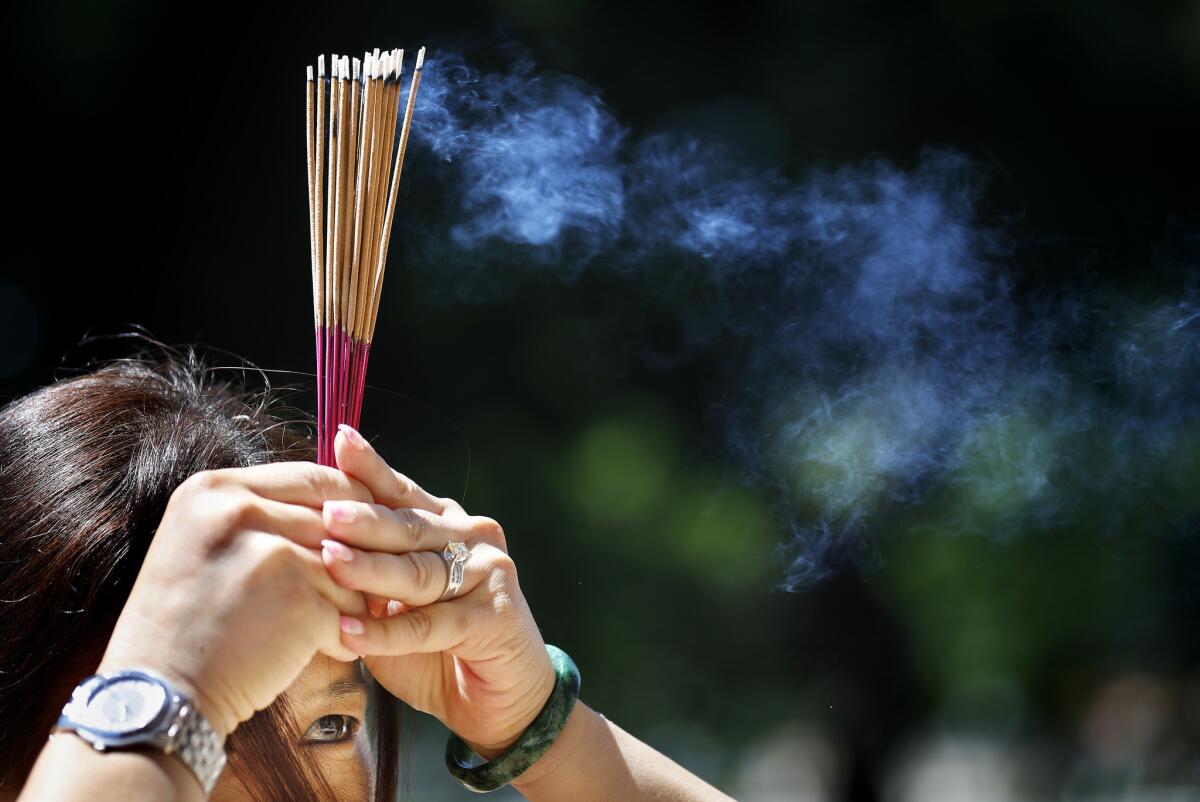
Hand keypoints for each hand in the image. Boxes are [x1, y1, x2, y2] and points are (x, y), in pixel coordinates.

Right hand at [98, 462, 373, 737]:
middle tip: (368, 580)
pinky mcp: (295, 599)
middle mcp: (240, 511)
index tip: (365, 528)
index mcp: (215, 489)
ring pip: (350, 564)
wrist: (159, 693)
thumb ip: (260, 511)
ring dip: (352, 599)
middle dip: (359, 554)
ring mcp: (270, 553)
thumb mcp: (203, 540)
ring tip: (337, 621)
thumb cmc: (185, 624)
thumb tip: (337, 501)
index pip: (312, 476)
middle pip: (338, 518)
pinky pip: (349, 607)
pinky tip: (331, 646)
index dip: (350, 502)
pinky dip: (345, 632)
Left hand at [320, 425, 556, 758]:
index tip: (338, 440)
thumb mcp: (393, 604)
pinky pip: (432, 624)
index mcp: (445, 524)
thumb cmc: (435, 649)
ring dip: (372, 569)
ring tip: (330, 563)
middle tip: (326, 513)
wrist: (497, 700)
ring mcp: (490, 574)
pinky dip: (388, 633)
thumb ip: (365, 576)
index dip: (370, 469)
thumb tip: (302, 543)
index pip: (401, 492)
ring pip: (420, 571)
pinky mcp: (496, 617)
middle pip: (409, 526)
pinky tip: (350, 633)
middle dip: (364, 519)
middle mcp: (472, 538)